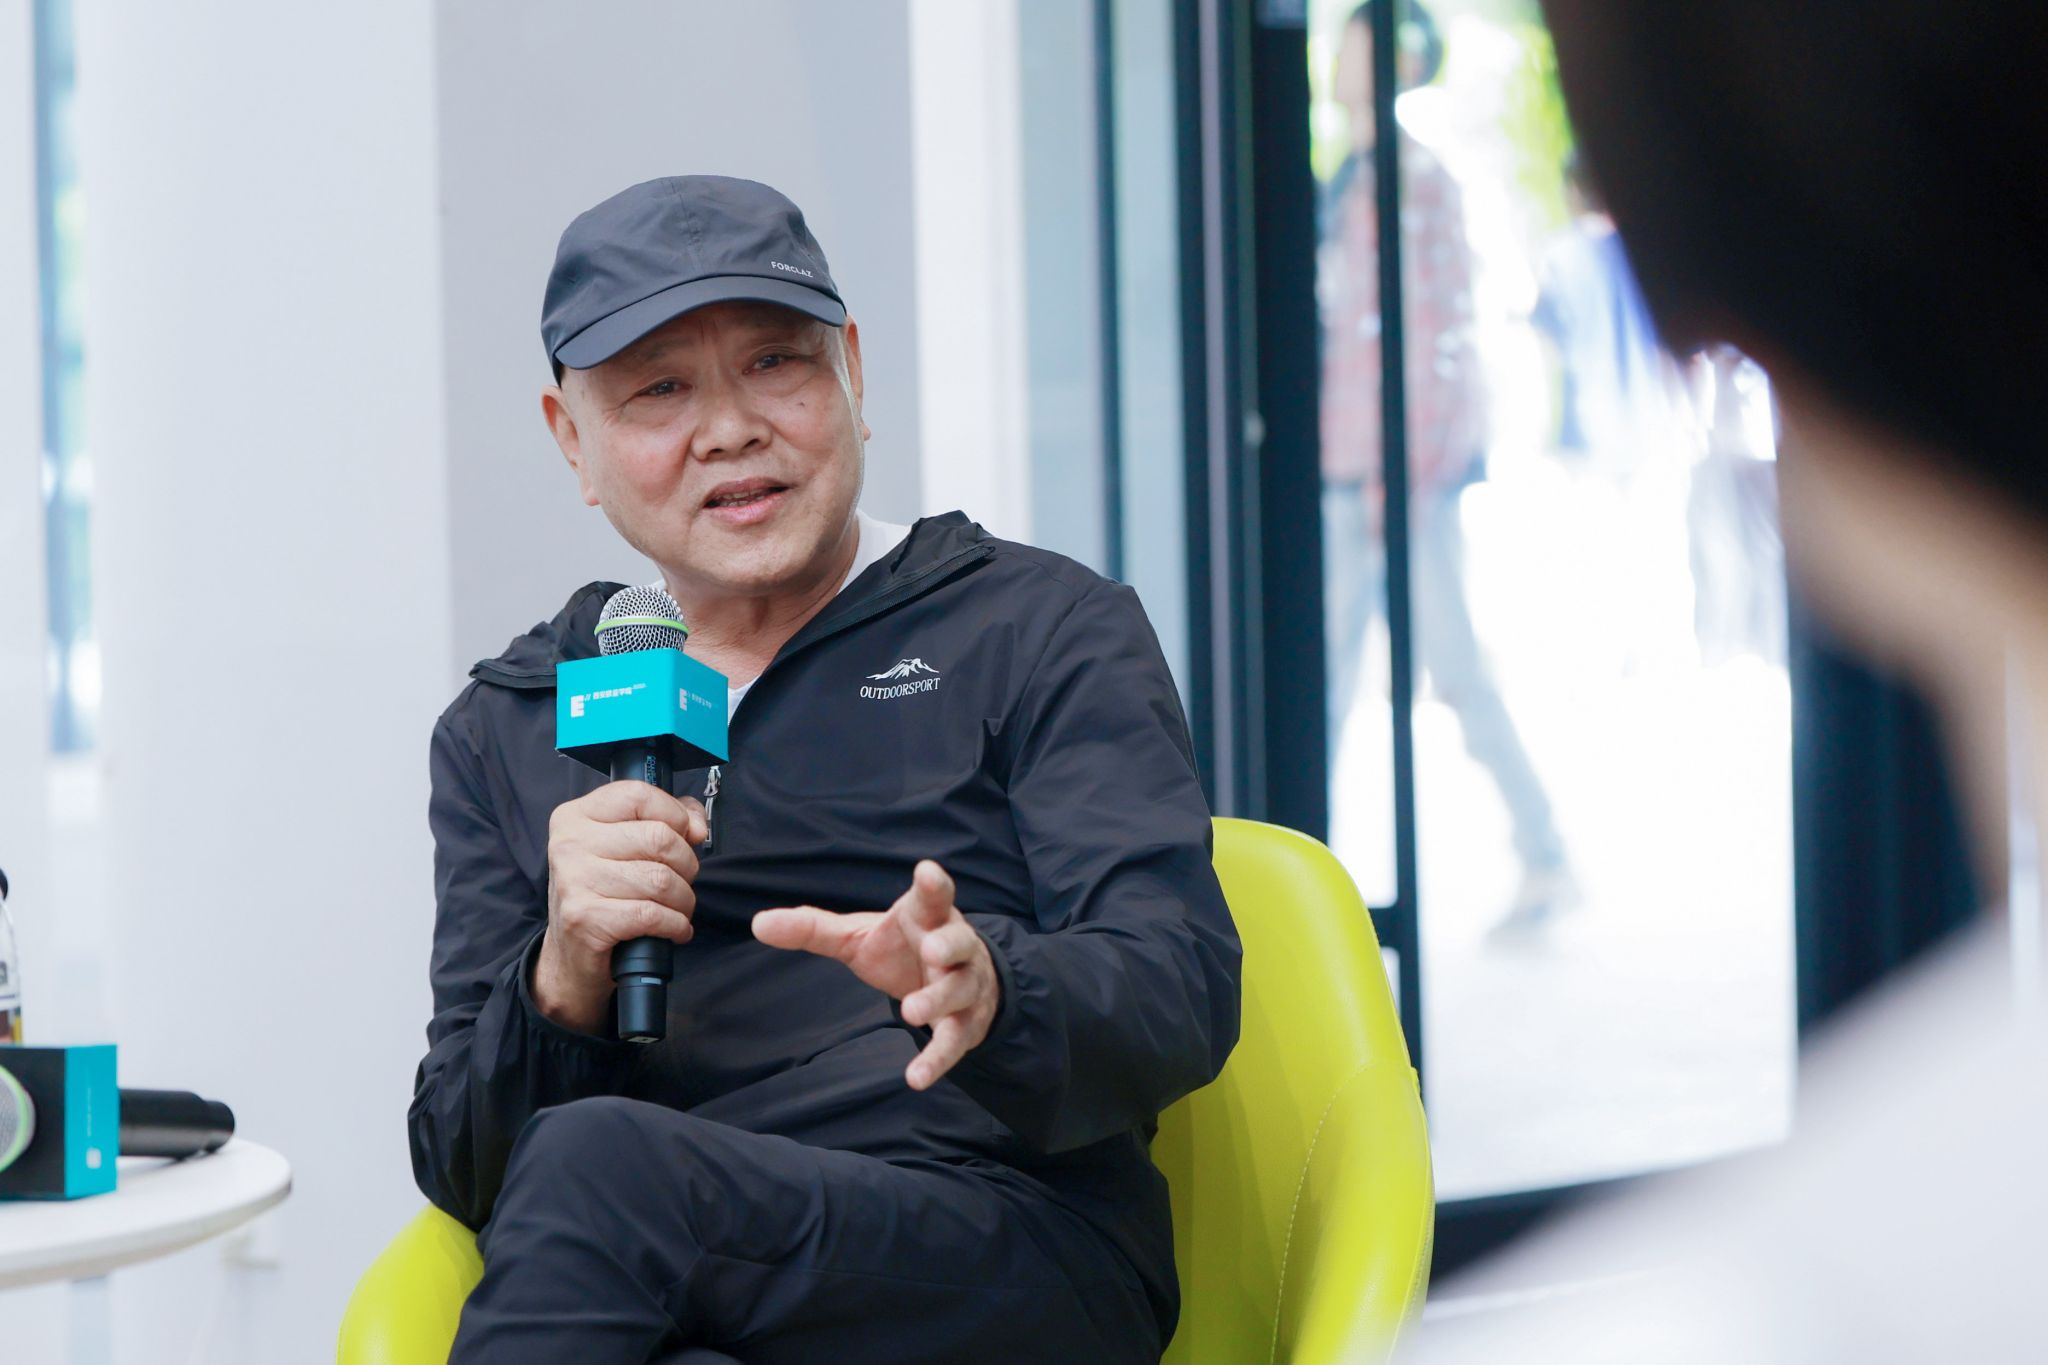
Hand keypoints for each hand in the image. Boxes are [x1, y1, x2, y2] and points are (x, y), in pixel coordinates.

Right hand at [534, 782, 707, 1034]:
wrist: (571, 954)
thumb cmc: (605, 893)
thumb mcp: (625, 845)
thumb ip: (668, 818)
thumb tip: (697, 826)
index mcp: (575, 816)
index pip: (639, 795)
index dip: (676, 815)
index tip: (687, 836)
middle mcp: (569, 844)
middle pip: (659, 838)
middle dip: (686, 864)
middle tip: (683, 881)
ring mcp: (573, 881)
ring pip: (660, 879)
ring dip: (684, 900)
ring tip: (679, 909)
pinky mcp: (585, 918)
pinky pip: (652, 914)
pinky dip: (676, 925)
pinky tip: (674, 929)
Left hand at [752, 860, 999, 1089]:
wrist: (956, 981)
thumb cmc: (903, 948)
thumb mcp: (857, 937)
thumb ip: (813, 929)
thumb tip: (757, 923)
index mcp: (927, 917)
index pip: (933, 896)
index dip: (933, 884)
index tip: (927, 871)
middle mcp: (953, 947)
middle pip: (958, 941)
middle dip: (948, 943)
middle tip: (931, 948)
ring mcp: (964, 984)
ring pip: (959, 990)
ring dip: (938, 999)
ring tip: (910, 1012)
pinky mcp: (966, 1023)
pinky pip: (955, 1041)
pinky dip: (937, 1060)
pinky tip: (915, 1078)